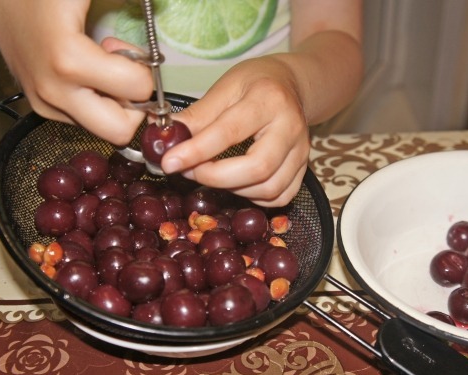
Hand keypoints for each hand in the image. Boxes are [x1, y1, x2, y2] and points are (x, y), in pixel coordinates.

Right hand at [0, 0, 152, 144]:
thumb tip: (166, 5)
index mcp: (68, 60)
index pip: (137, 89)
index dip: (144, 71)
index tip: (128, 51)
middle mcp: (55, 92)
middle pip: (120, 131)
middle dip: (134, 105)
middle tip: (124, 74)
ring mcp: (46, 106)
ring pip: (104, 130)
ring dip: (115, 106)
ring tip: (100, 70)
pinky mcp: (43, 110)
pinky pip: (88, 122)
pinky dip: (99, 104)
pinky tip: (87, 76)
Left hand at [165, 56, 310, 207]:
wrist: (291, 84)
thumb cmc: (255, 83)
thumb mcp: (224, 87)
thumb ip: (197, 116)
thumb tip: (164, 139)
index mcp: (268, 99)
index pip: (229, 132)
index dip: (196, 151)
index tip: (170, 162)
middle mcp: (290, 127)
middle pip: (257, 168)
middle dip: (216, 177)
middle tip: (190, 171)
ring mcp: (301, 151)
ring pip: (269, 188)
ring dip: (233, 189)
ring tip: (212, 174)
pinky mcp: (304, 169)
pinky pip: (280, 196)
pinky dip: (254, 197)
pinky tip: (238, 183)